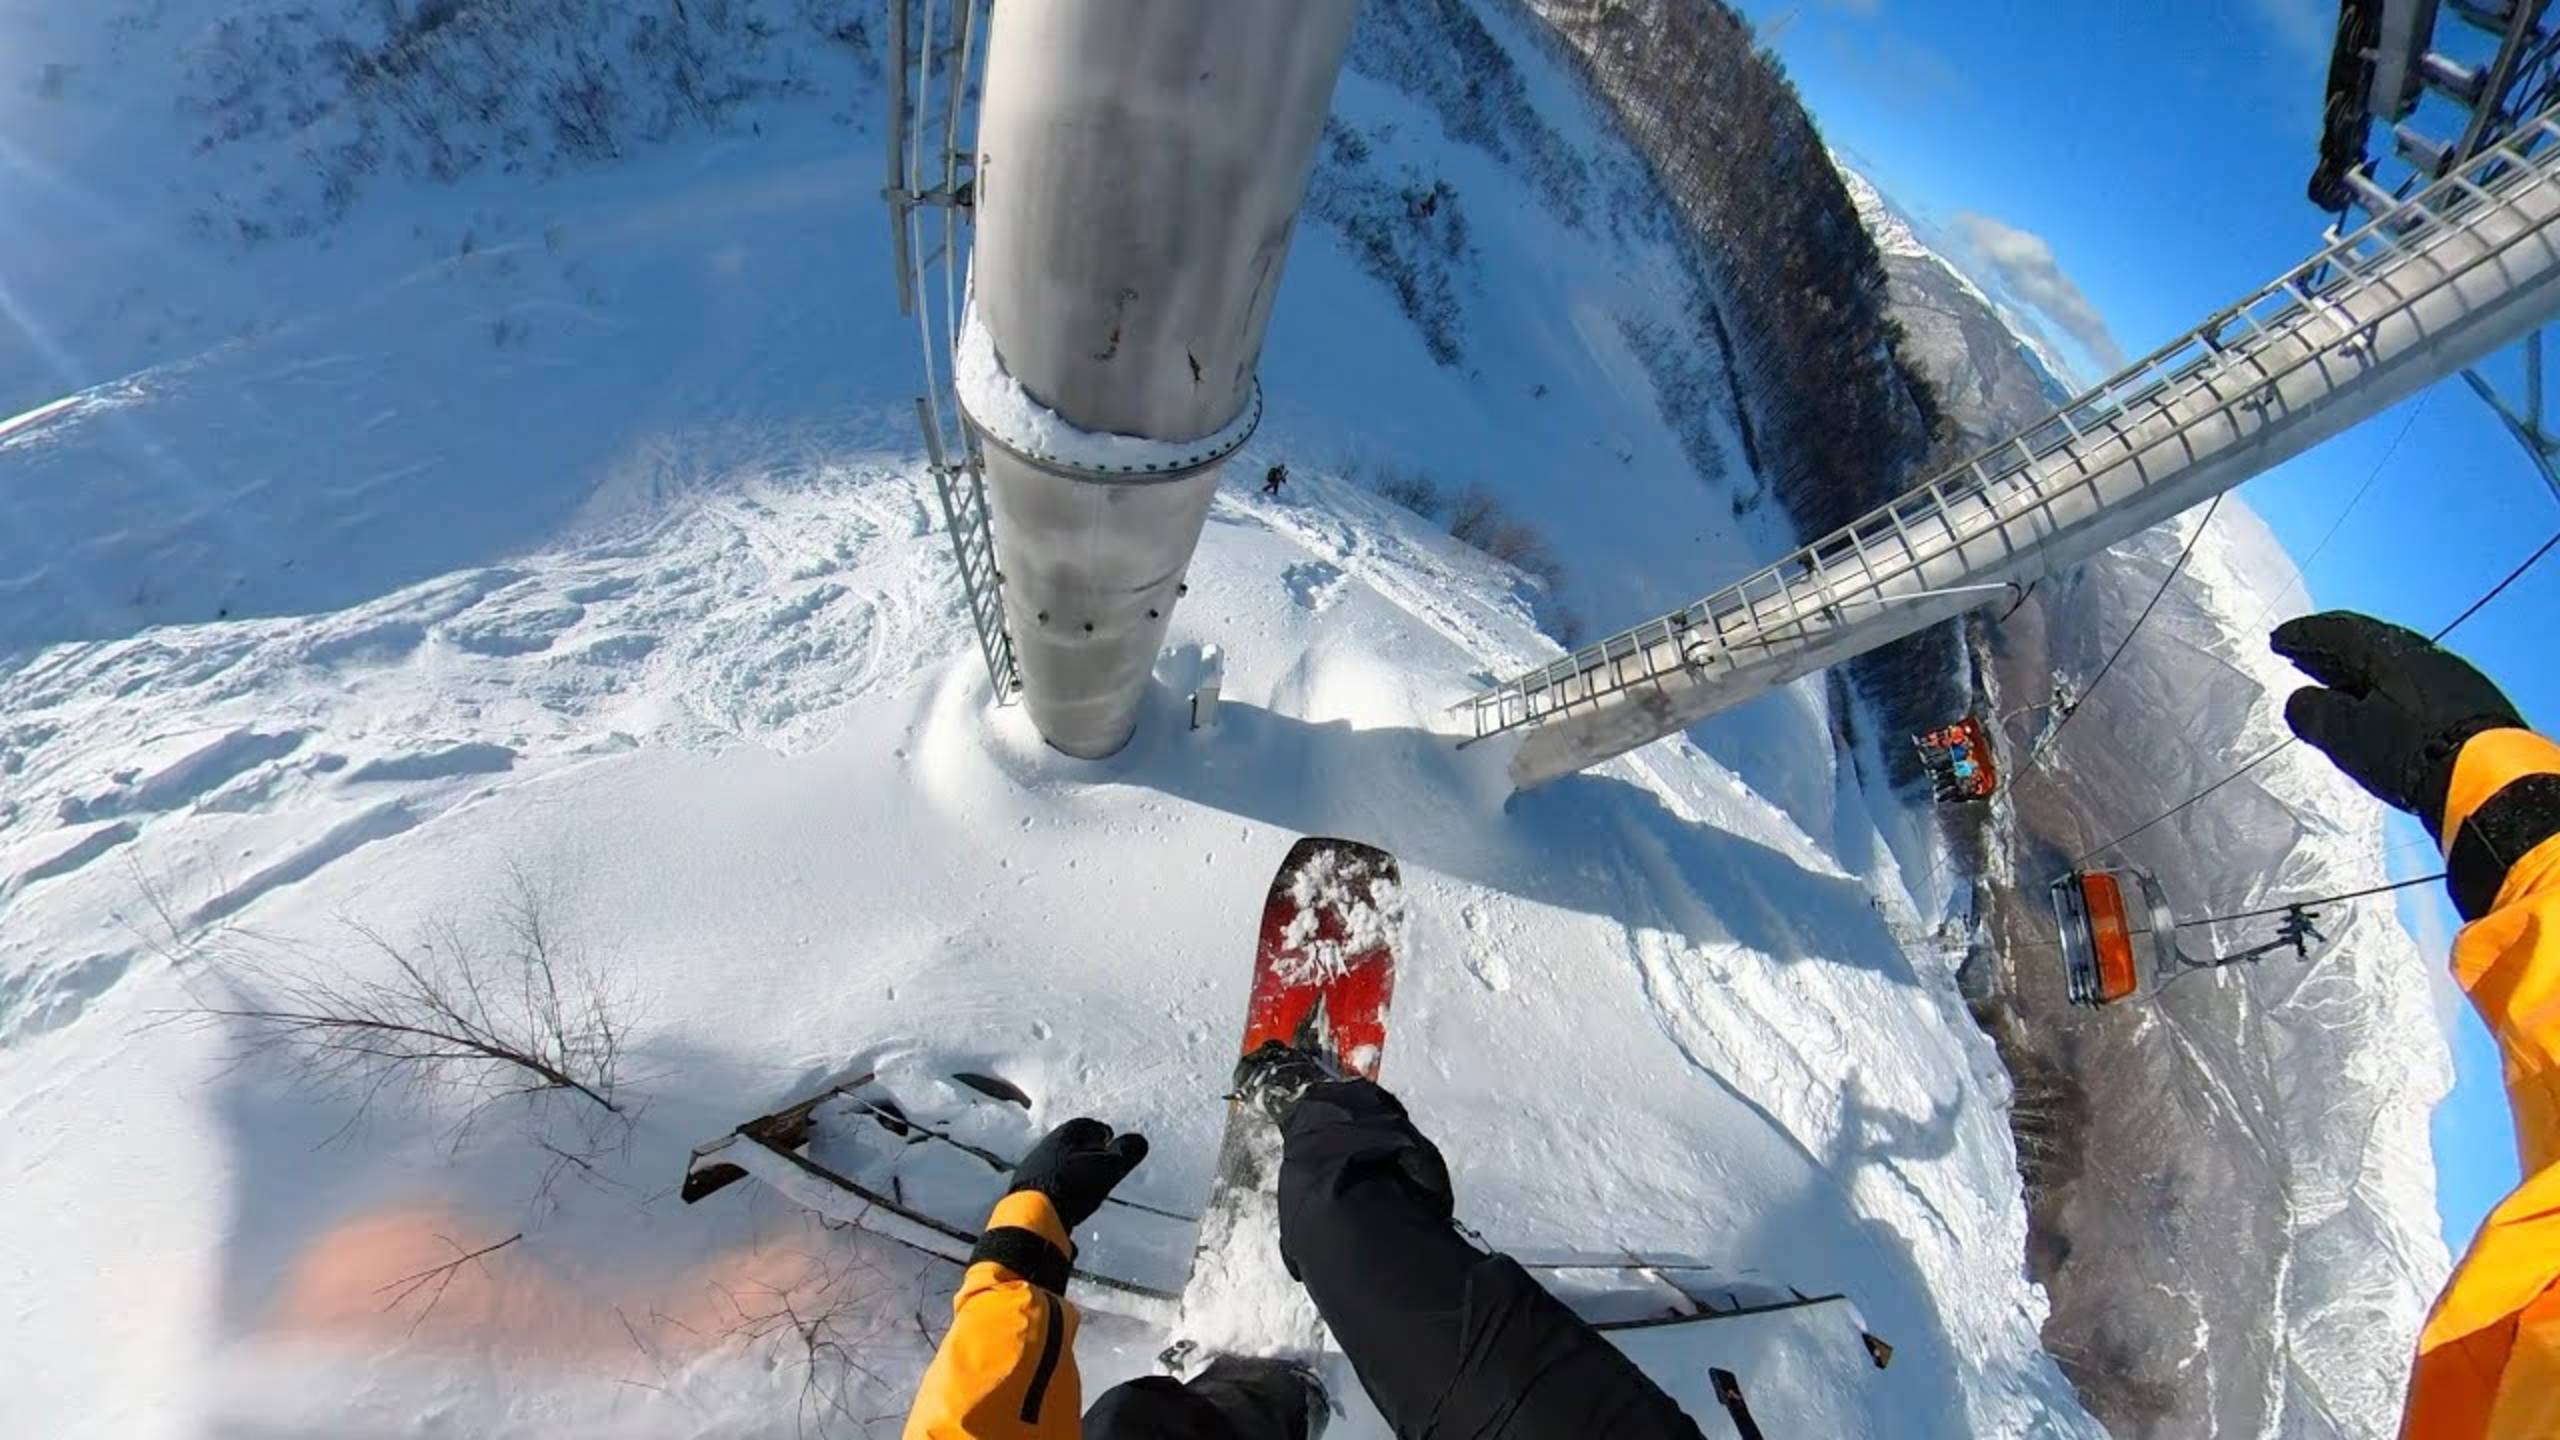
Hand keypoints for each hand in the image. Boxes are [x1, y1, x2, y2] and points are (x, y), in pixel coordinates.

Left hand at [1010, 1118, 1147, 1226]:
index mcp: (1068, 1132)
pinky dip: (1062, 1181)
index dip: (1105, 1135)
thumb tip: (1140, 1140)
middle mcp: (1048, 1142)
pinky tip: (1068, 1194)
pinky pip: (1050, 1176)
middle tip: (1102, 1161)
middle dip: (1088, 1149)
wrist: (1033, 1214)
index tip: (1113, 1144)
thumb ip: (1126, 1154)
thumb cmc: (1073, 1186)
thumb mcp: (1108, 1170)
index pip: (1091, 1125)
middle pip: (1074, 1141)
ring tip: (1087, 1180)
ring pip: (1060, 1159)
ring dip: (1073, 1166)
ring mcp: (1034, 1163)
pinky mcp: (1026, 1185)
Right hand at [2271, 611, 2522, 827]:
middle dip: (2329, 650)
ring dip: (2356, 670)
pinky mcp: (2463, 702)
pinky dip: (2380, 687)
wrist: (2487, 776)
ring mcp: (2446, 676)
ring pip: (2388, 664)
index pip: (2336, 631)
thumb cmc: (2408, 750)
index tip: (2277, 639)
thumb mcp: (2346, 734)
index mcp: (2386, 651)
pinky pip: (2408, 682)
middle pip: (2365, 643)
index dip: (2303, 635)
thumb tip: (2299, 701)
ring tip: (2332, 682)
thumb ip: (2313, 713)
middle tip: (2300, 656)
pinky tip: (2374, 704)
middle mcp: (2418, 653)